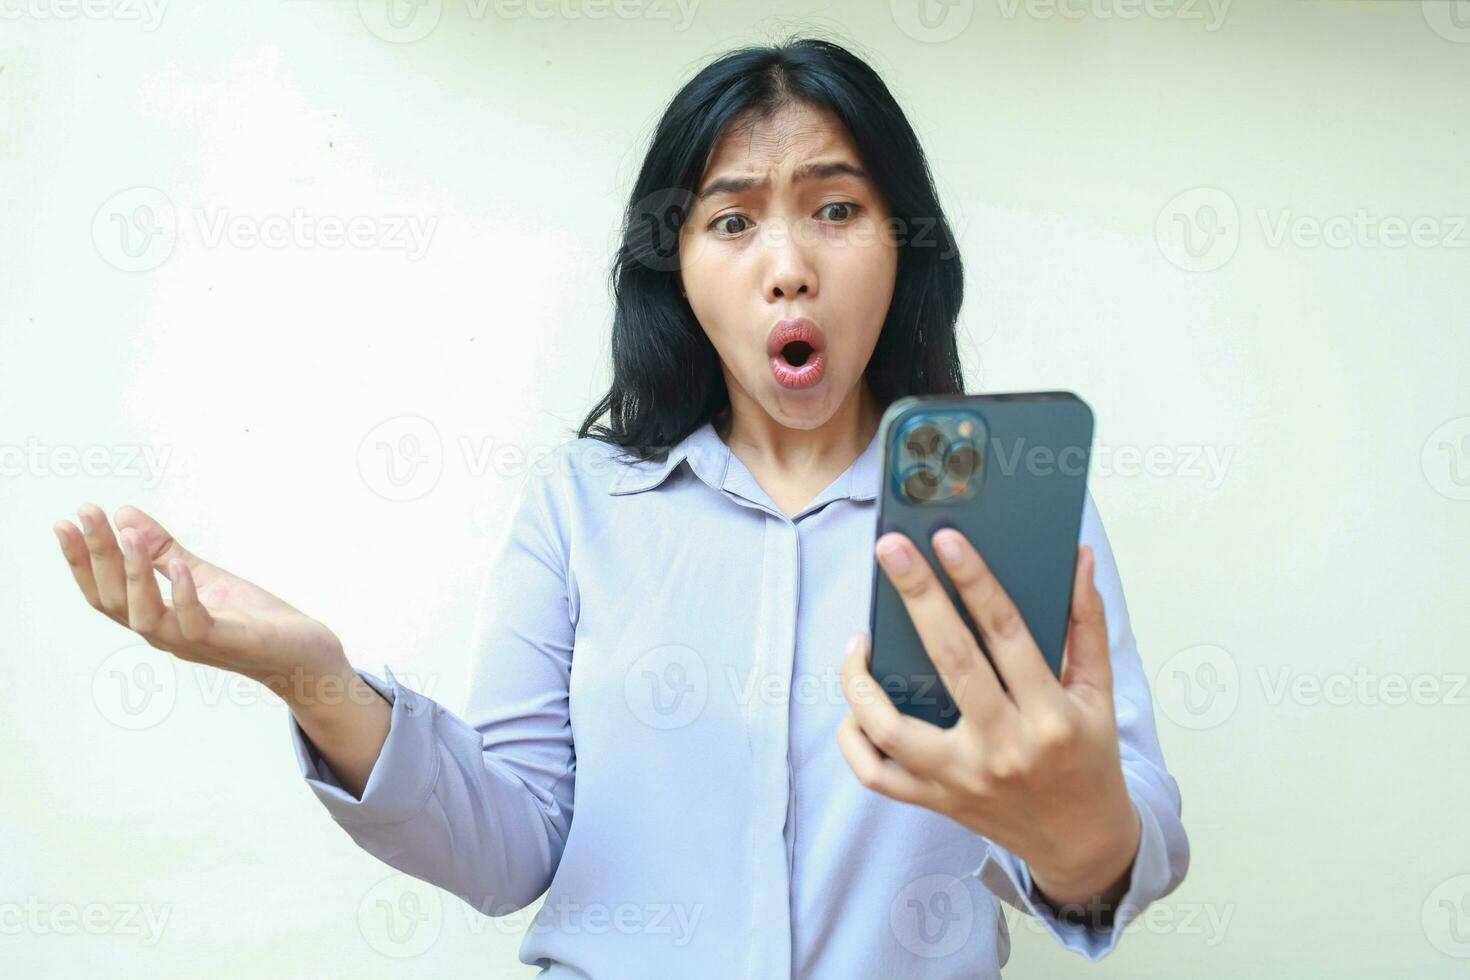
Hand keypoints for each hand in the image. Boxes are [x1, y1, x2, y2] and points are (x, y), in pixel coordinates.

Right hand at [54, 503, 350, 703]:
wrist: (302, 654)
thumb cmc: (251, 618)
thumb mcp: (202, 575)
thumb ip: (164, 551)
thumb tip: (125, 515)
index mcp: (156, 618)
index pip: (104, 591)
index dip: (80, 560)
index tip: (65, 522)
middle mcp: (165, 634)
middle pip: (113, 600)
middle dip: (94, 556)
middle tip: (84, 513)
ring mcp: (193, 642)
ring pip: (144, 616)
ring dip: (133, 573)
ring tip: (126, 535)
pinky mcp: (227, 642)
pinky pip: (195, 624)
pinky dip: (184, 593)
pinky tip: (179, 564)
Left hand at [836, 528, 1141, 914]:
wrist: (1081, 843)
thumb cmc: (1087, 757)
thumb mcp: (1099, 693)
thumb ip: (1086, 624)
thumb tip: (1080, 558)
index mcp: (1051, 715)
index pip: (1008, 634)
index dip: (976, 581)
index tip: (947, 539)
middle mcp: (1004, 746)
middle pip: (951, 662)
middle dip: (917, 597)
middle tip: (890, 549)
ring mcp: (963, 778)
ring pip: (892, 728)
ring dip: (862, 680)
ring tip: (858, 641)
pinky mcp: (936, 800)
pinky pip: (876, 774)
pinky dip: (853, 738)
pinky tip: (855, 702)